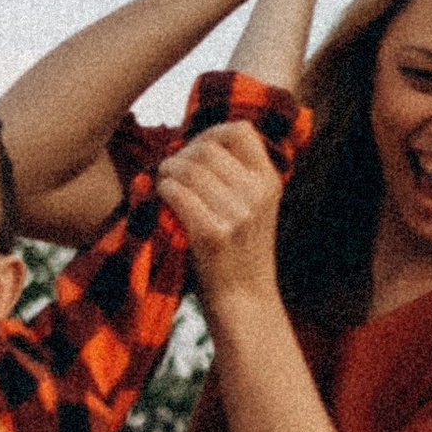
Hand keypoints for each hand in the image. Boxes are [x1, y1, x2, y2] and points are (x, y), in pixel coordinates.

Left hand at [160, 120, 286, 315]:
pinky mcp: (212, 233)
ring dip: (168, 170)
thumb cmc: (240, 251)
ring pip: (189, 168)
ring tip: (164, 181)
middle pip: (207, 148)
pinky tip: (162, 196)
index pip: (240, 130)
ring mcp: (236, 214)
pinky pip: (178, 193)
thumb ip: (239, 175)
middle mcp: (256, 193)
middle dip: (182, 153)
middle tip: (171, 169)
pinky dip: (164, 190)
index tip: (196, 148)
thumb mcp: (254, 207)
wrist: (245, 300)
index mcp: (268, 181)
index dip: (211, 133)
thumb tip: (199, 140)